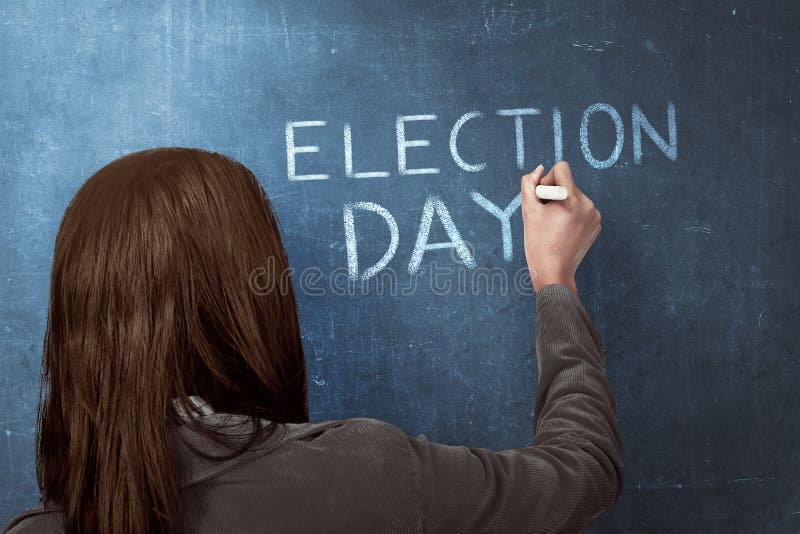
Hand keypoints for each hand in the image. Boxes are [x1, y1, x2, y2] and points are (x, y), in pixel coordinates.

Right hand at [520, 161, 601, 296]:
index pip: (561, 168)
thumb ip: (529, 184)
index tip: (542, 198)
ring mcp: (595, 215)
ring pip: (574, 196)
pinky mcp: (597, 225)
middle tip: (545, 216)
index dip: (547, 180)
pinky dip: (571, 215)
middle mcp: (588, 204)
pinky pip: (582, 209)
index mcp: (572, 199)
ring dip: (562, 205)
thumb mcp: (528, 210)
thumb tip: (540, 169)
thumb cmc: (537, 242)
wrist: (554, 272)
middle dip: (554, 195)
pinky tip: (563, 231)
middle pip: (567, 183)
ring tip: (554, 225)